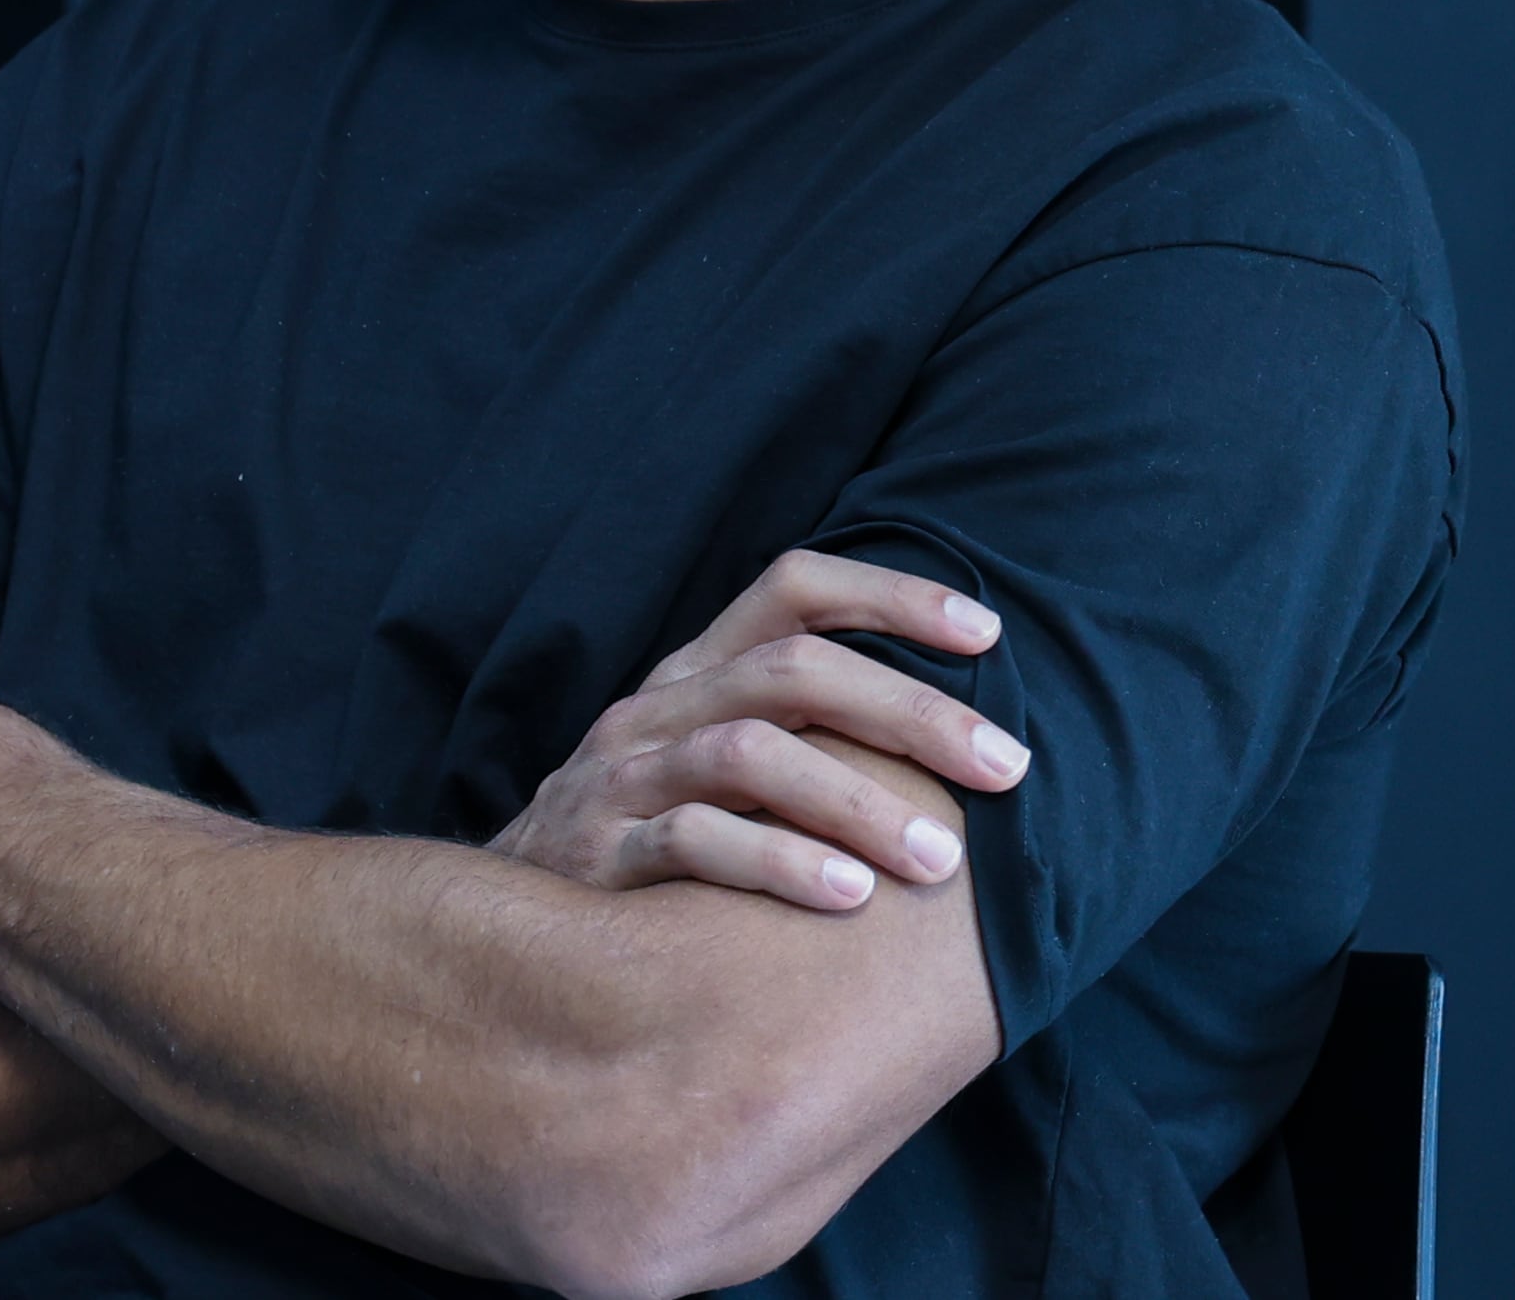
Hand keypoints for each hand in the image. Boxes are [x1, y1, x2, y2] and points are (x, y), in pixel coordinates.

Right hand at [491, 549, 1030, 911]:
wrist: (506, 926)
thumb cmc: (647, 843)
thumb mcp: (709, 766)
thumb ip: (800, 735)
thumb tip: (958, 735)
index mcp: (695, 673)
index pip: (791, 589)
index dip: (890, 597)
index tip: (989, 633)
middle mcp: (659, 709)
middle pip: (791, 672)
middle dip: (911, 713)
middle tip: (1008, 768)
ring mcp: (624, 778)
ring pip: (748, 754)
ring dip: (856, 802)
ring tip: (940, 861)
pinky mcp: (598, 854)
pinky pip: (692, 842)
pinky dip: (777, 864)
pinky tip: (849, 899)